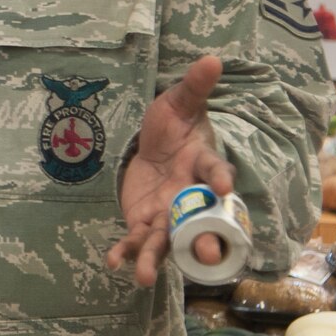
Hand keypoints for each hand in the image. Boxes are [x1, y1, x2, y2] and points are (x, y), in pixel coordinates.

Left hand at [107, 55, 236, 286]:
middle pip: (198, 220)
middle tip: (203, 254)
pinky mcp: (145, 220)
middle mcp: (190, 195)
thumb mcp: (178, 102)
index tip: (223, 186)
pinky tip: (112, 261)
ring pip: (166, 239)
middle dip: (200, 238)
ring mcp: (169, 212)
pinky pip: (137, 238)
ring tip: (143, 277)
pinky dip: (126, 250)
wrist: (153, 145)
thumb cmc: (173, 124)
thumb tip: (211, 58)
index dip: (220, 179)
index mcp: (202, 164)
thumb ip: (193, 87)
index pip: (215, 170)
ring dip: (155, 258)